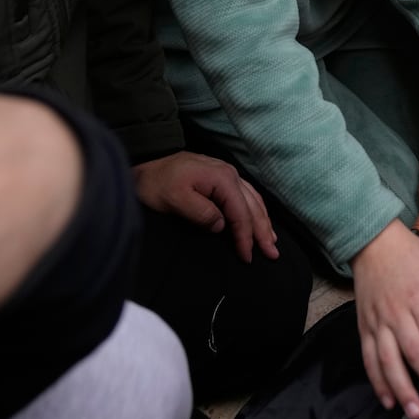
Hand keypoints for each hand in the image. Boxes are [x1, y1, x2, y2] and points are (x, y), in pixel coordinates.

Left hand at [132, 151, 278, 262]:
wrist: (146, 161)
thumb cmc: (158, 182)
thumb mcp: (175, 200)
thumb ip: (201, 213)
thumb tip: (222, 226)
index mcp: (222, 179)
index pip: (240, 213)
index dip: (245, 237)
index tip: (247, 257)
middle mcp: (231, 174)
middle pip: (253, 207)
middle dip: (263, 232)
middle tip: (272, 254)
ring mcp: (228, 174)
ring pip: (254, 200)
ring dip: (263, 221)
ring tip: (271, 240)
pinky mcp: (223, 177)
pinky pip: (248, 194)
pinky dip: (256, 209)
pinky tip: (259, 217)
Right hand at [351, 220, 418, 418]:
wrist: (373, 243)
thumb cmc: (413, 256)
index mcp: (418, 297)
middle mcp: (396, 313)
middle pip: (416, 352)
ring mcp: (377, 323)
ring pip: (388, 361)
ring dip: (403, 389)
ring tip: (418, 413)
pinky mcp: (363, 328)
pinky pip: (368, 359)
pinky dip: (377, 381)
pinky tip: (388, 400)